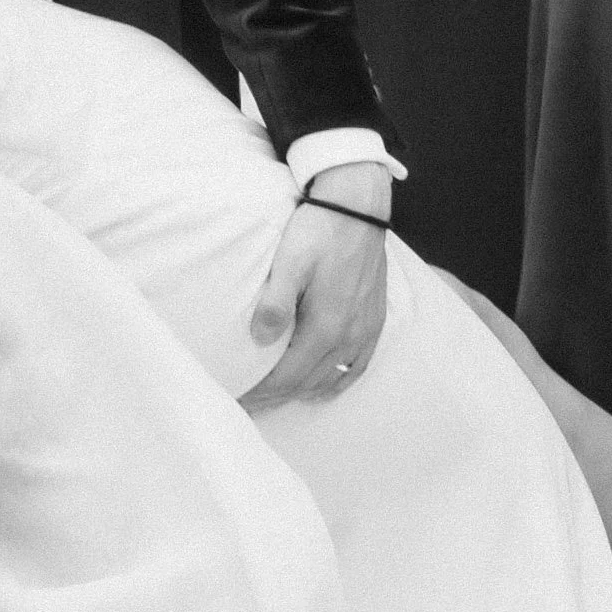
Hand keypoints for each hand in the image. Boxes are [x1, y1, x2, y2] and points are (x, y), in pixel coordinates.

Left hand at [240, 191, 390, 411]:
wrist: (357, 206)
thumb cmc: (319, 230)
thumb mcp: (290, 262)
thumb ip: (275, 303)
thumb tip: (259, 340)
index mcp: (326, 327)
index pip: (287, 377)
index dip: (260, 394)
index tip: (238, 401)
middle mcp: (349, 336)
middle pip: (306, 383)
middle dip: (275, 397)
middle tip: (248, 405)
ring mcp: (365, 330)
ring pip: (330, 379)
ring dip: (301, 392)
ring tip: (275, 397)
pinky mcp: (374, 320)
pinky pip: (356, 367)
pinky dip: (336, 383)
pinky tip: (321, 387)